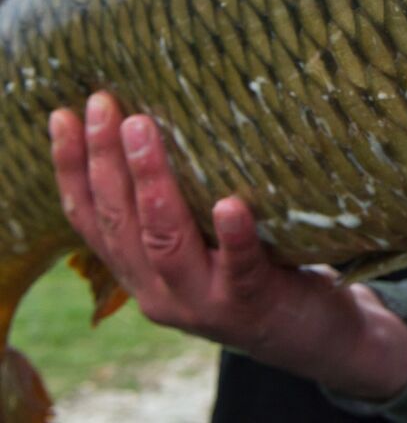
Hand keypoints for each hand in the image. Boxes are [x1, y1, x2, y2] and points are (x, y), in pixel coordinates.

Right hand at [49, 92, 406, 400]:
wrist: (309, 335)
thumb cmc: (257, 268)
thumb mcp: (204, 239)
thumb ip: (184, 201)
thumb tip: (172, 113)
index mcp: (139, 272)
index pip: (91, 218)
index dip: (72, 169)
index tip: (64, 115)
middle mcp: (158, 290)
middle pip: (120, 222)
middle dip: (105, 160)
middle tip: (105, 105)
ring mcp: (202, 301)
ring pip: (164, 242)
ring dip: (152, 184)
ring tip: (142, 131)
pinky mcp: (249, 304)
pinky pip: (239, 267)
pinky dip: (232, 235)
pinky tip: (229, 204)